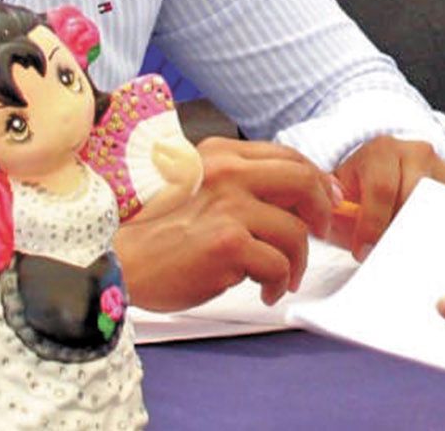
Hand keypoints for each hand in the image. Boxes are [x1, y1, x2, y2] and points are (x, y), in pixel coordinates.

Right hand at [112, 137, 335, 309]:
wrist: (118, 261)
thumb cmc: (154, 233)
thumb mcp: (197, 189)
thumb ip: (239, 185)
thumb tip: (295, 200)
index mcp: (220, 154)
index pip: (286, 156)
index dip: (315, 178)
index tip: (326, 199)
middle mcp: (227, 172)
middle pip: (302, 181)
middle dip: (321, 209)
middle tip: (320, 232)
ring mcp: (229, 206)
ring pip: (294, 231)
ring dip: (298, 260)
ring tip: (283, 276)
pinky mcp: (228, 243)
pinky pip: (278, 264)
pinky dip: (279, 282)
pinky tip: (267, 290)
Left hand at [331, 135, 444, 258]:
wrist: (385, 168)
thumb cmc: (361, 188)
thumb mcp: (341, 193)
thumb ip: (333, 210)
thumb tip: (326, 230)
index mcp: (381, 151)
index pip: (382, 188)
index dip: (372, 225)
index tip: (363, 251)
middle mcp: (415, 152)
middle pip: (413, 198)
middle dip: (396, 233)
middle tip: (385, 255)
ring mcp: (442, 166)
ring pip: (437, 207)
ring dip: (421, 233)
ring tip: (405, 252)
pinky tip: (429, 243)